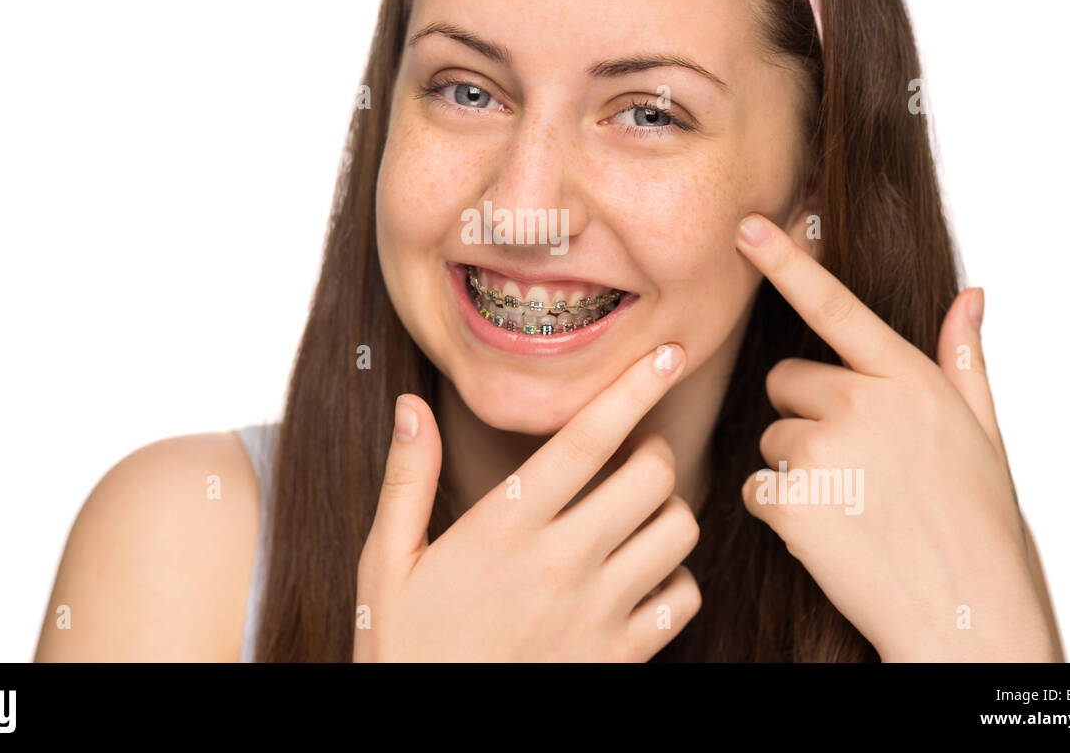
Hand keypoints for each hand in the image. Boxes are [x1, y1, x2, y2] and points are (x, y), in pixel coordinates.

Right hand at [354, 343, 701, 661]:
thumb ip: (407, 479)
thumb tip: (411, 406)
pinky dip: (674, 580)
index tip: (663, 354)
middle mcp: (561, 563)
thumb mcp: (387, 561)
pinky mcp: (619, 659)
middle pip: (653, 475)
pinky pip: (682, 599)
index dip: (633, 387)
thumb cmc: (402, 647)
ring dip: (665, 512)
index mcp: (503, 525)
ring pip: (678, 531)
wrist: (423, 739)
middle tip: (632, 455)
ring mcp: (597, 614)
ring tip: (634, 515)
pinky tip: (639, 577)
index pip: (587, 438)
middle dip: (652, 450)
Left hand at [734, 213, 1057, 661]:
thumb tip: (972, 297)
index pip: (835, 307)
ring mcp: (822, 450)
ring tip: (852, 503)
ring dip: (795, 466)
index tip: (746, 225)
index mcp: (907, 380)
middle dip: (807, 413)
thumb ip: (965, 361)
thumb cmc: (976, 521)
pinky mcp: (790, 498)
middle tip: (856, 462)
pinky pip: (757, 487)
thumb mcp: (982, 434)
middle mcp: (862, 403)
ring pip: (772, 436)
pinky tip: (829, 532)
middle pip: (788, 381)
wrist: (966, 612)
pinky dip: (781, 510)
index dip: (786, 262)